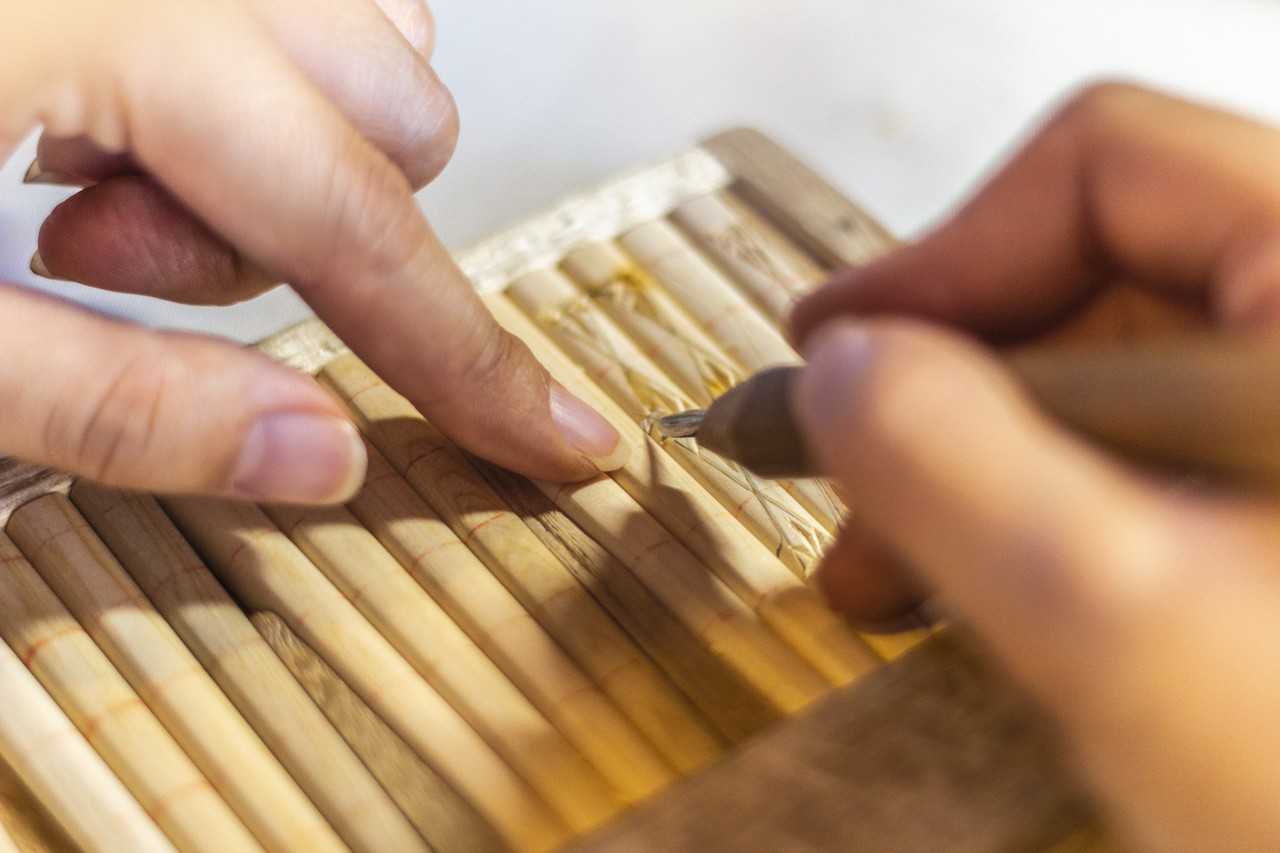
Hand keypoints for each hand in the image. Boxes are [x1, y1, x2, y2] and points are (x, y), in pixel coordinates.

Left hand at [2, 0, 621, 504]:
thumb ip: (116, 401)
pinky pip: (301, 1)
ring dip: (287, 142)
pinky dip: (265, 71)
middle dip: (309, 229)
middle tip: (99, 250)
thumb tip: (321, 455)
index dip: (468, 357)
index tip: (562, 438)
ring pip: (366, 40)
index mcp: (113, 27)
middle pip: (397, 114)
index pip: (359, 227)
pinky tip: (104, 98)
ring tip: (88, 168)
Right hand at [792, 83, 1279, 851]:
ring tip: (884, 565)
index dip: (947, 253)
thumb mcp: (1119, 615)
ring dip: (973, 458)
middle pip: (1092, 278)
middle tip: (845, 460)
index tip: (839, 340)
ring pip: (1104, 377)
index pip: (1109, 170)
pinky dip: (1034, 506)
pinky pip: (1137, 454)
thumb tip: (838, 372)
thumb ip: (954, 466)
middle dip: (942, 384)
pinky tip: (971, 581)